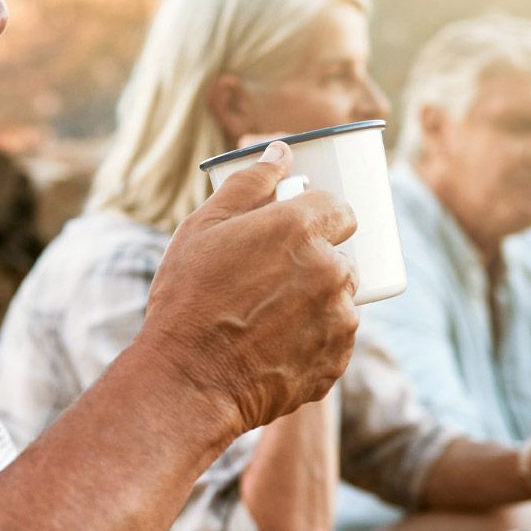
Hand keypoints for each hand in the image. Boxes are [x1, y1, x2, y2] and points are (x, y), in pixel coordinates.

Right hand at [137, 140, 358, 432]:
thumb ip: (249, 182)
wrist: (191, 379)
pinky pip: (334, 339)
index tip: (296, 230)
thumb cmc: (189, 298)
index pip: (339, 208)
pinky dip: (313, 339)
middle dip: (314, 262)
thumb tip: (281, 151)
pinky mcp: (337, 360)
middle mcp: (330, 270)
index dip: (318, 217)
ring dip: (315, 303)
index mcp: (301, 228)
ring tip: (267, 317)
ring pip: (339, 300)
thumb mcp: (204, 227)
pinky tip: (274, 345)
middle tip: (270, 279)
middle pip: (341, 256)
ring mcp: (339, 319)